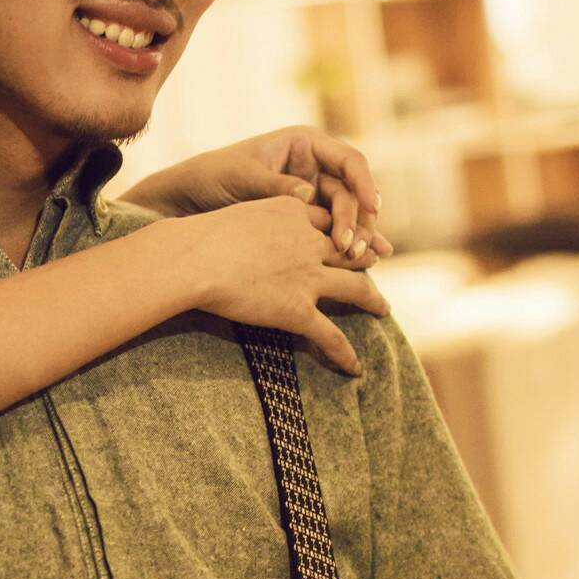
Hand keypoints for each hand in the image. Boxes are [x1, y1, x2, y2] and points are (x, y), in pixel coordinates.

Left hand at [133, 128, 392, 265]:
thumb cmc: (211, 177)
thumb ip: (275, 185)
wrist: (187, 201)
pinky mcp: (307, 218)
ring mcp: (313, 192)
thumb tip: (309, 194)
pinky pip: (334, 230)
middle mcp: (315, 166)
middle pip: (351, 191)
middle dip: (356, 219)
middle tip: (351, 247)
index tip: (371, 206)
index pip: (348, 160)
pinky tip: (369, 260)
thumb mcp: (241, 176)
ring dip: (358, 234)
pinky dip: (350, 243)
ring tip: (364, 259)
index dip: (364, 182)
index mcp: (304, 143)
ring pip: (348, 213)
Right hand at [170, 194, 388, 376]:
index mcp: (291, 211)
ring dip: (372, 299)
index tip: (344, 233)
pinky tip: (355, 368)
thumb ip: (245, 223)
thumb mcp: (230, 215)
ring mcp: (308, 276)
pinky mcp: (298, 310)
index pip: (324, 217)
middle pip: (348, 248)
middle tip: (374, 263)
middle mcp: (308, 241)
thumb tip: (227, 235)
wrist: (195, 258)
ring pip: (354, 287)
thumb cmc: (197, 236)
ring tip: (383, 309)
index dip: (338, 226)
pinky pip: (329, 336)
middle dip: (363, 256)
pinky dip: (345, 353)